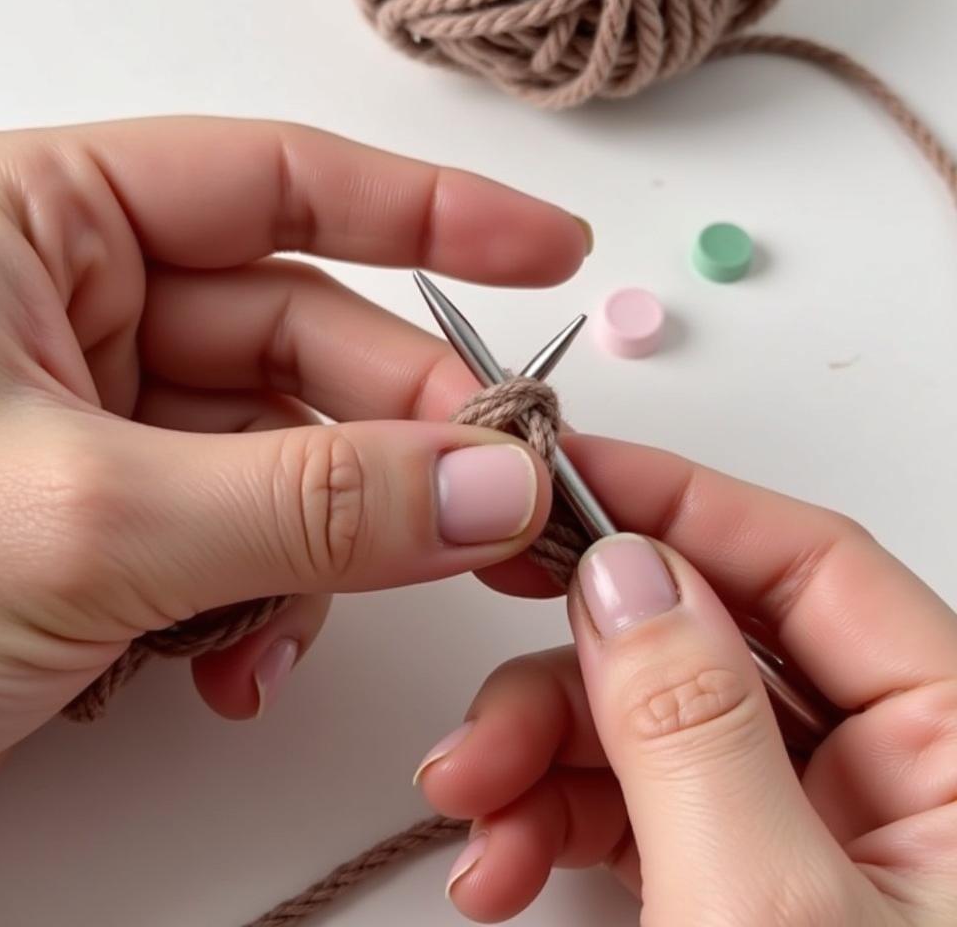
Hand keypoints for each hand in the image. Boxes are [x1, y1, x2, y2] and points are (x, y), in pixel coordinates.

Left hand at [0, 118, 589, 820]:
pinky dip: (267, 609)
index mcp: (31, 224)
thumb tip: (490, 487)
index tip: (547, 249)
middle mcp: (62, 310)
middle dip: (400, 431)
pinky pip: (242, 541)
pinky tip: (238, 670)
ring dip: (328, 547)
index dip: (431, 214)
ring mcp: (87, 424)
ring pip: (281, 459)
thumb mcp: (91, 523)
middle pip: (299, 342)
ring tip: (303, 630)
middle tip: (497, 499)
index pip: (277, 185)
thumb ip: (317, 500)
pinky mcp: (102, 529)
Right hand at [417, 435, 956, 924]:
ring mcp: (803, 828)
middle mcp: (889, 776)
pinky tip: (498, 860)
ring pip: (646, 723)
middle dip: (570, 673)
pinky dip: (552, 820)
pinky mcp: (734, 877)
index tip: (561, 478)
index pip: (815, 566)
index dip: (679, 504)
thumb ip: (695, 729)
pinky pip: (632, 804)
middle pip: (701, 645)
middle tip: (486, 693)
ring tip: (472, 810)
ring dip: (538, 758)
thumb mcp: (765, 913)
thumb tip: (626, 576)